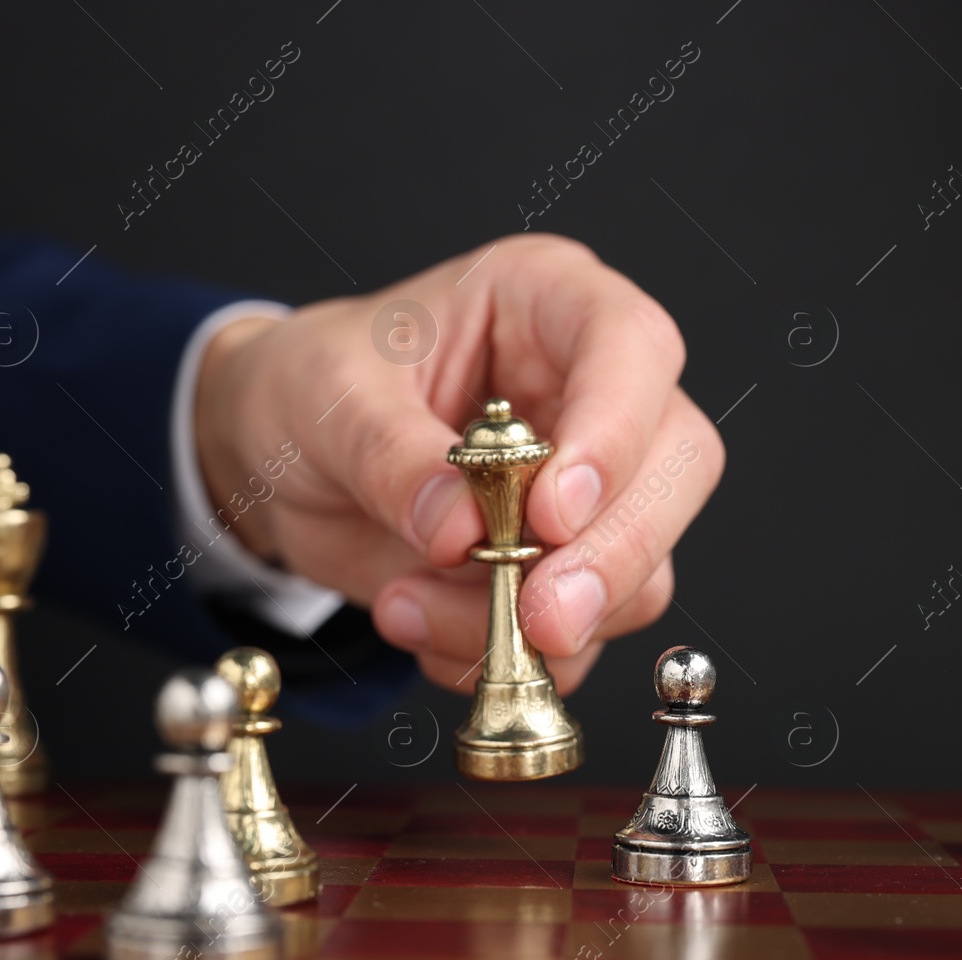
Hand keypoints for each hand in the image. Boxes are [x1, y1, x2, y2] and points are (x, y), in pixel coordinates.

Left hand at [193, 234, 723, 694]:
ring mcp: (597, 487)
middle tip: (538, 616)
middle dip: (612, 556)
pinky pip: (584, 637)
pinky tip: (423, 626)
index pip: (632, 346)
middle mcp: (595, 389)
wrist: (284, 460)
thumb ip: (391, 456)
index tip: (552, 514)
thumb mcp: (328, 397)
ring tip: (409, 604)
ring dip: (535, 621)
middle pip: (677, 468)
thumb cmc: (316, 385)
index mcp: (550, 302)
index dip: (613, 433)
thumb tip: (461, 530)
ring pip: (645, 570)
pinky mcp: (571, 568)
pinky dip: (509, 657)